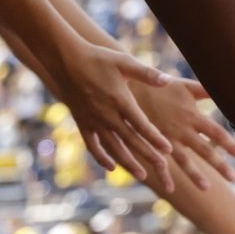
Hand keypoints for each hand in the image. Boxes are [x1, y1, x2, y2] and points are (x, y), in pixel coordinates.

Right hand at [47, 39, 173, 185]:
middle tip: (163, 168)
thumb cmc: (98, 58)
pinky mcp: (82, 123)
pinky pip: (92, 145)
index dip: (155, 138)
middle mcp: (107, 115)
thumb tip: (168, 81)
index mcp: (120, 101)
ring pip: (113, 148)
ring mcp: (93, 121)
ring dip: (128, 162)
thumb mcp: (125, 62)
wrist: (65, 60)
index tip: (168, 150)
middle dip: (147, 155)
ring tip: (142, 175)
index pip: (141, 125)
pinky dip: (102, 157)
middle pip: (130, 140)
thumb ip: (147, 73)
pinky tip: (111, 167)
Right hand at [129, 76, 234, 189]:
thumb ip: (206, 90)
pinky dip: (164, 177)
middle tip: (234, 178)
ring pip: (184, 161)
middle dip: (219, 165)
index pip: (216, 132)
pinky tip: (170, 190)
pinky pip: (159, 163)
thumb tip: (227, 86)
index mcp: (191, 116)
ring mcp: (166, 140)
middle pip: (204, 150)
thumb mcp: (185, 85)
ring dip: (195, 175)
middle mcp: (181, 130)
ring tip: (207, 188)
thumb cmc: (160, 85)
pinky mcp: (152, 144)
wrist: (128, 89)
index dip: (229, 143)